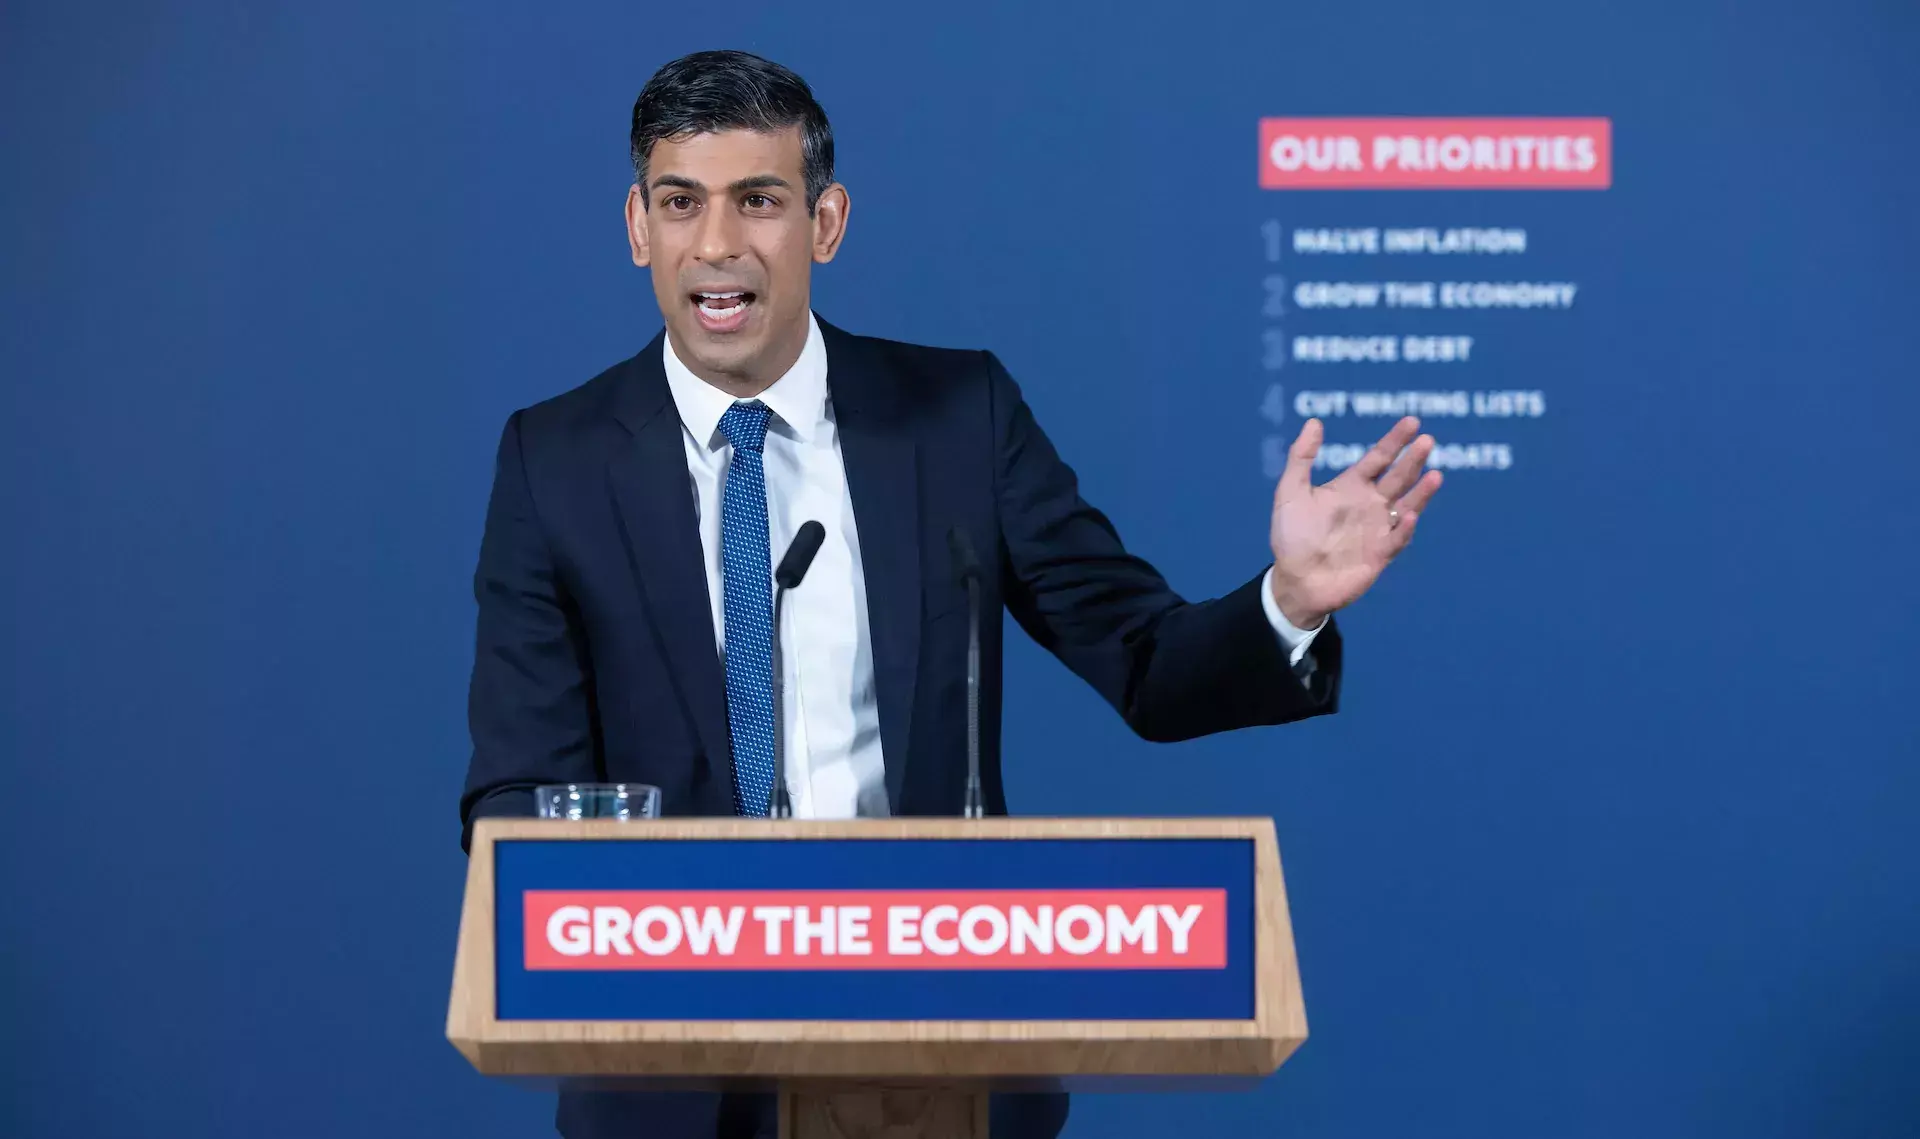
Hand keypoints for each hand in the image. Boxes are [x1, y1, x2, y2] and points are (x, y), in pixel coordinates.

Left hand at [1267, 416, 1441, 628]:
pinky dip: (1405, 527)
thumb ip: (1300, 458)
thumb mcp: (1290, 492)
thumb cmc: (1291, 536)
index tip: (1412, 422)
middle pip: (1398, 477)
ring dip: (1421, 491)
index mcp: (1351, 486)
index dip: (1395, 440)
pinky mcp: (1381, 554)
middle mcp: (1370, 504)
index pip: (1379, 458)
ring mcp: (1378, 528)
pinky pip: (1397, 538)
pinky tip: (1410, 514)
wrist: (1294, 580)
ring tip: (1435, 475)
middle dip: (1413, 459)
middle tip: (1428, 440)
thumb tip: (1314, 421)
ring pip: (1407, 505)